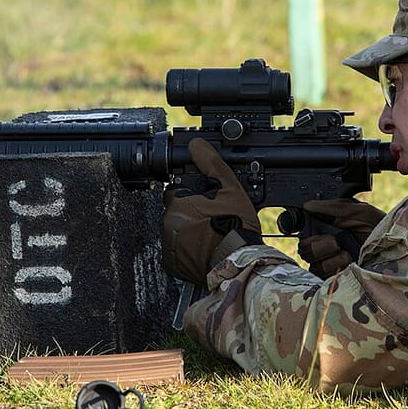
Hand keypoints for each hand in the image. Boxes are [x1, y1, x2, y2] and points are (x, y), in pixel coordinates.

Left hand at [161, 138, 260, 286]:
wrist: (238, 261)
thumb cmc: (236, 226)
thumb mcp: (229, 188)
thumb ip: (211, 164)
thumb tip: (196, 144)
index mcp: (178, 202)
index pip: (177, 190)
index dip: (193, 194)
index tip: (206, 201)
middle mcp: (169, 223)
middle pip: (176, 211)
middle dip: (190, 212)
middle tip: (212, 218)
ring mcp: (169, 245)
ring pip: (176, 230)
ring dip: (188, 230)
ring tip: (211, 233)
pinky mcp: (173, 264)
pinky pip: (177, 251)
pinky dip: (187, 249)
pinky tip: (205, 247)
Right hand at [296, 198, 384, 277]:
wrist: (397, 251)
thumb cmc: (381, 230)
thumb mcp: (359, 212)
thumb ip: (333, 208)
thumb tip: (308, 205)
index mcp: (327, 226)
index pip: (302, 227)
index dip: (296, 224)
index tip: (299, 223)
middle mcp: (325, 245)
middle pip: (303, 247)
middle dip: (318, 244)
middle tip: (335, 241)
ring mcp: (329, 264)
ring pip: (312, 262)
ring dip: (330, 257)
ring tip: (348, 253)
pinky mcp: (334, 280)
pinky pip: (323, 275)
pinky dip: (336, 267)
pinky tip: (349, 264)